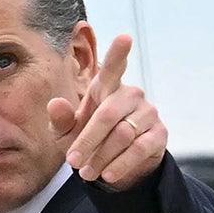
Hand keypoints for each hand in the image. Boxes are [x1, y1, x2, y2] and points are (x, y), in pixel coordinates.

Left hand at [47, 34, 166, 190]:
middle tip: (73, 162)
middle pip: (107, 115)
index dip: (119, 53)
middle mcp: (130, 95)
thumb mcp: (67, 133)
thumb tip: (55, 104)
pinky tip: (108, 175)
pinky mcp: (159, 133)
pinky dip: (120, 164)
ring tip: (87, 173)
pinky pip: (139, 149)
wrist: (115, 165)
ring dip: (101, 157)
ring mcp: (148, 113)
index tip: (125, 37)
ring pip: (122, 135)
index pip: (114, 67)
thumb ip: (60, 119)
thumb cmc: (88, 139)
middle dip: (87, 141)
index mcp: (106, 87)